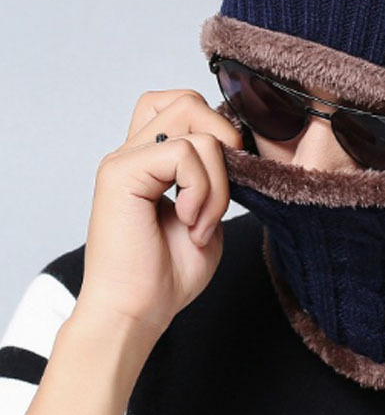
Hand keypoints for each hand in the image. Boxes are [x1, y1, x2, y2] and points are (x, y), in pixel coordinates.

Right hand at [75, 90, 243, 340]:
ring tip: (201, 220)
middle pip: (190, 101)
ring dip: (216, 180)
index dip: (214, 125)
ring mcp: (124, 159)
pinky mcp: (121, 172)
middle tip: (223, 191)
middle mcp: (134, 150)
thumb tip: (234, 146)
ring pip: (197, 128)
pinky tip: (188, 222)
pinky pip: (185, 153)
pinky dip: (202, 190)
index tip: (228, 172)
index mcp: (151, 157)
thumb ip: (215, 176)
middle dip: (223, 141)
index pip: (182, 104)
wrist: (136, 313)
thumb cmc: (168, 273)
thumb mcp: (207, 213)